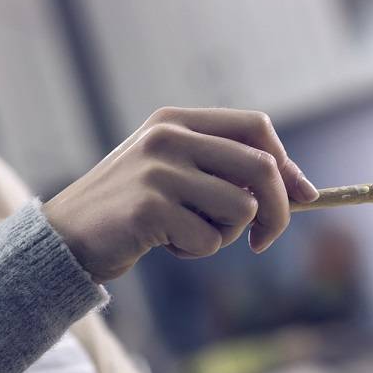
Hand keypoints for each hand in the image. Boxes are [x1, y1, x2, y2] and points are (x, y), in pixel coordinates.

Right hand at [42, 107, 318, 281]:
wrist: (67, 237)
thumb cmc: (136, 209)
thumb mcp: (180, 175)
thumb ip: (230, 172)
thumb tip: (304, 190)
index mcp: (178, 120)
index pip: (257, 126)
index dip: (288, 164)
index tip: (304, 196)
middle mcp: (169, 137)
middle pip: (263, 168)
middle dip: (279, 212)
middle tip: (262, 241)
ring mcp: (159, 171)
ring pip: (243, 208)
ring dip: (226, 235)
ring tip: (188, 234)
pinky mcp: (150, 208)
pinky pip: (210, 240)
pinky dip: (195, 252)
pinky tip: (163, 244)